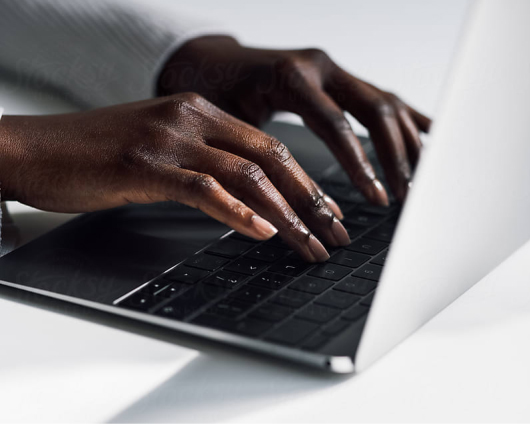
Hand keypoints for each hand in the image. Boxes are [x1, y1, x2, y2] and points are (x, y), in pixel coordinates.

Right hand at [0, 93, 350, 261]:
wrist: (35, 148)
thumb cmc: (98, 153)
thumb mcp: (162, 150)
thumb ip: (204, 164)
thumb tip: (246, 199)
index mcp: (200, 112)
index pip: (269, 146)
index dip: (305, 181)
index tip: (327, 211)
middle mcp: (191, 119)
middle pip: (270, 158)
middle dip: (309, 200)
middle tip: (334, 232)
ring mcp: (168, 140)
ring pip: (246, 175)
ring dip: (285, 214)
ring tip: (309, 244)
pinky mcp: (144, 166)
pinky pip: (205, 188)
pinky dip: (238, 212)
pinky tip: (262, 232)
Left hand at [158, 36, 430, 203]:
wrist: (212, 61)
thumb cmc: (216, 92)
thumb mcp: (229, 123)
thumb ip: (259, 156)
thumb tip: (283, 208)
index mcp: (292, 78)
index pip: (336, 124)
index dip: (360, 163)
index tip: (375, 197)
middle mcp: (319, 68)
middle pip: (374, 110)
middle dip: (394, 156)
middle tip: (405, 195)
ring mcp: (333, 70)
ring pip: (385, 103)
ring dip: (407, 142)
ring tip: (421, 178)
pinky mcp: (339, 77)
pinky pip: (381, 97)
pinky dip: (407, 118)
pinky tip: (430, 135)